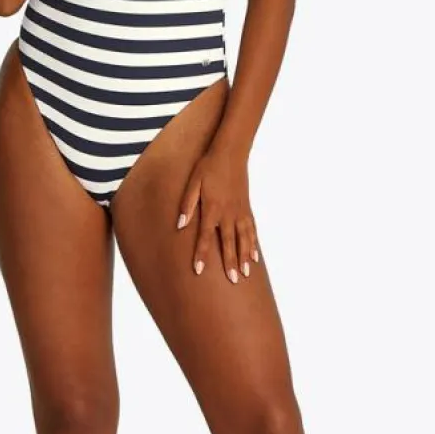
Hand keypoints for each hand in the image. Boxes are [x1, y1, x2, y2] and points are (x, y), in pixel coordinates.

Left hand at [176, 144, 260, 282]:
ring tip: (246, 274)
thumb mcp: (193, 183)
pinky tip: (255, 256)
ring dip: (244, 258)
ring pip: (243, 239)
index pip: (205, 237)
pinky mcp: (246, 208)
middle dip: (230, 263)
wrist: (231, 152)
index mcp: (212, 208)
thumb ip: (187, 205)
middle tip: (233, 281)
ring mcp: (239, 211)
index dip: (201, 254)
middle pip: (228, 243)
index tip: (198, 271)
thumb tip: (179, 225)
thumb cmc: (208, 166)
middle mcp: (228, 213)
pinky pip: (251, 230)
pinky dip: (253, 244)